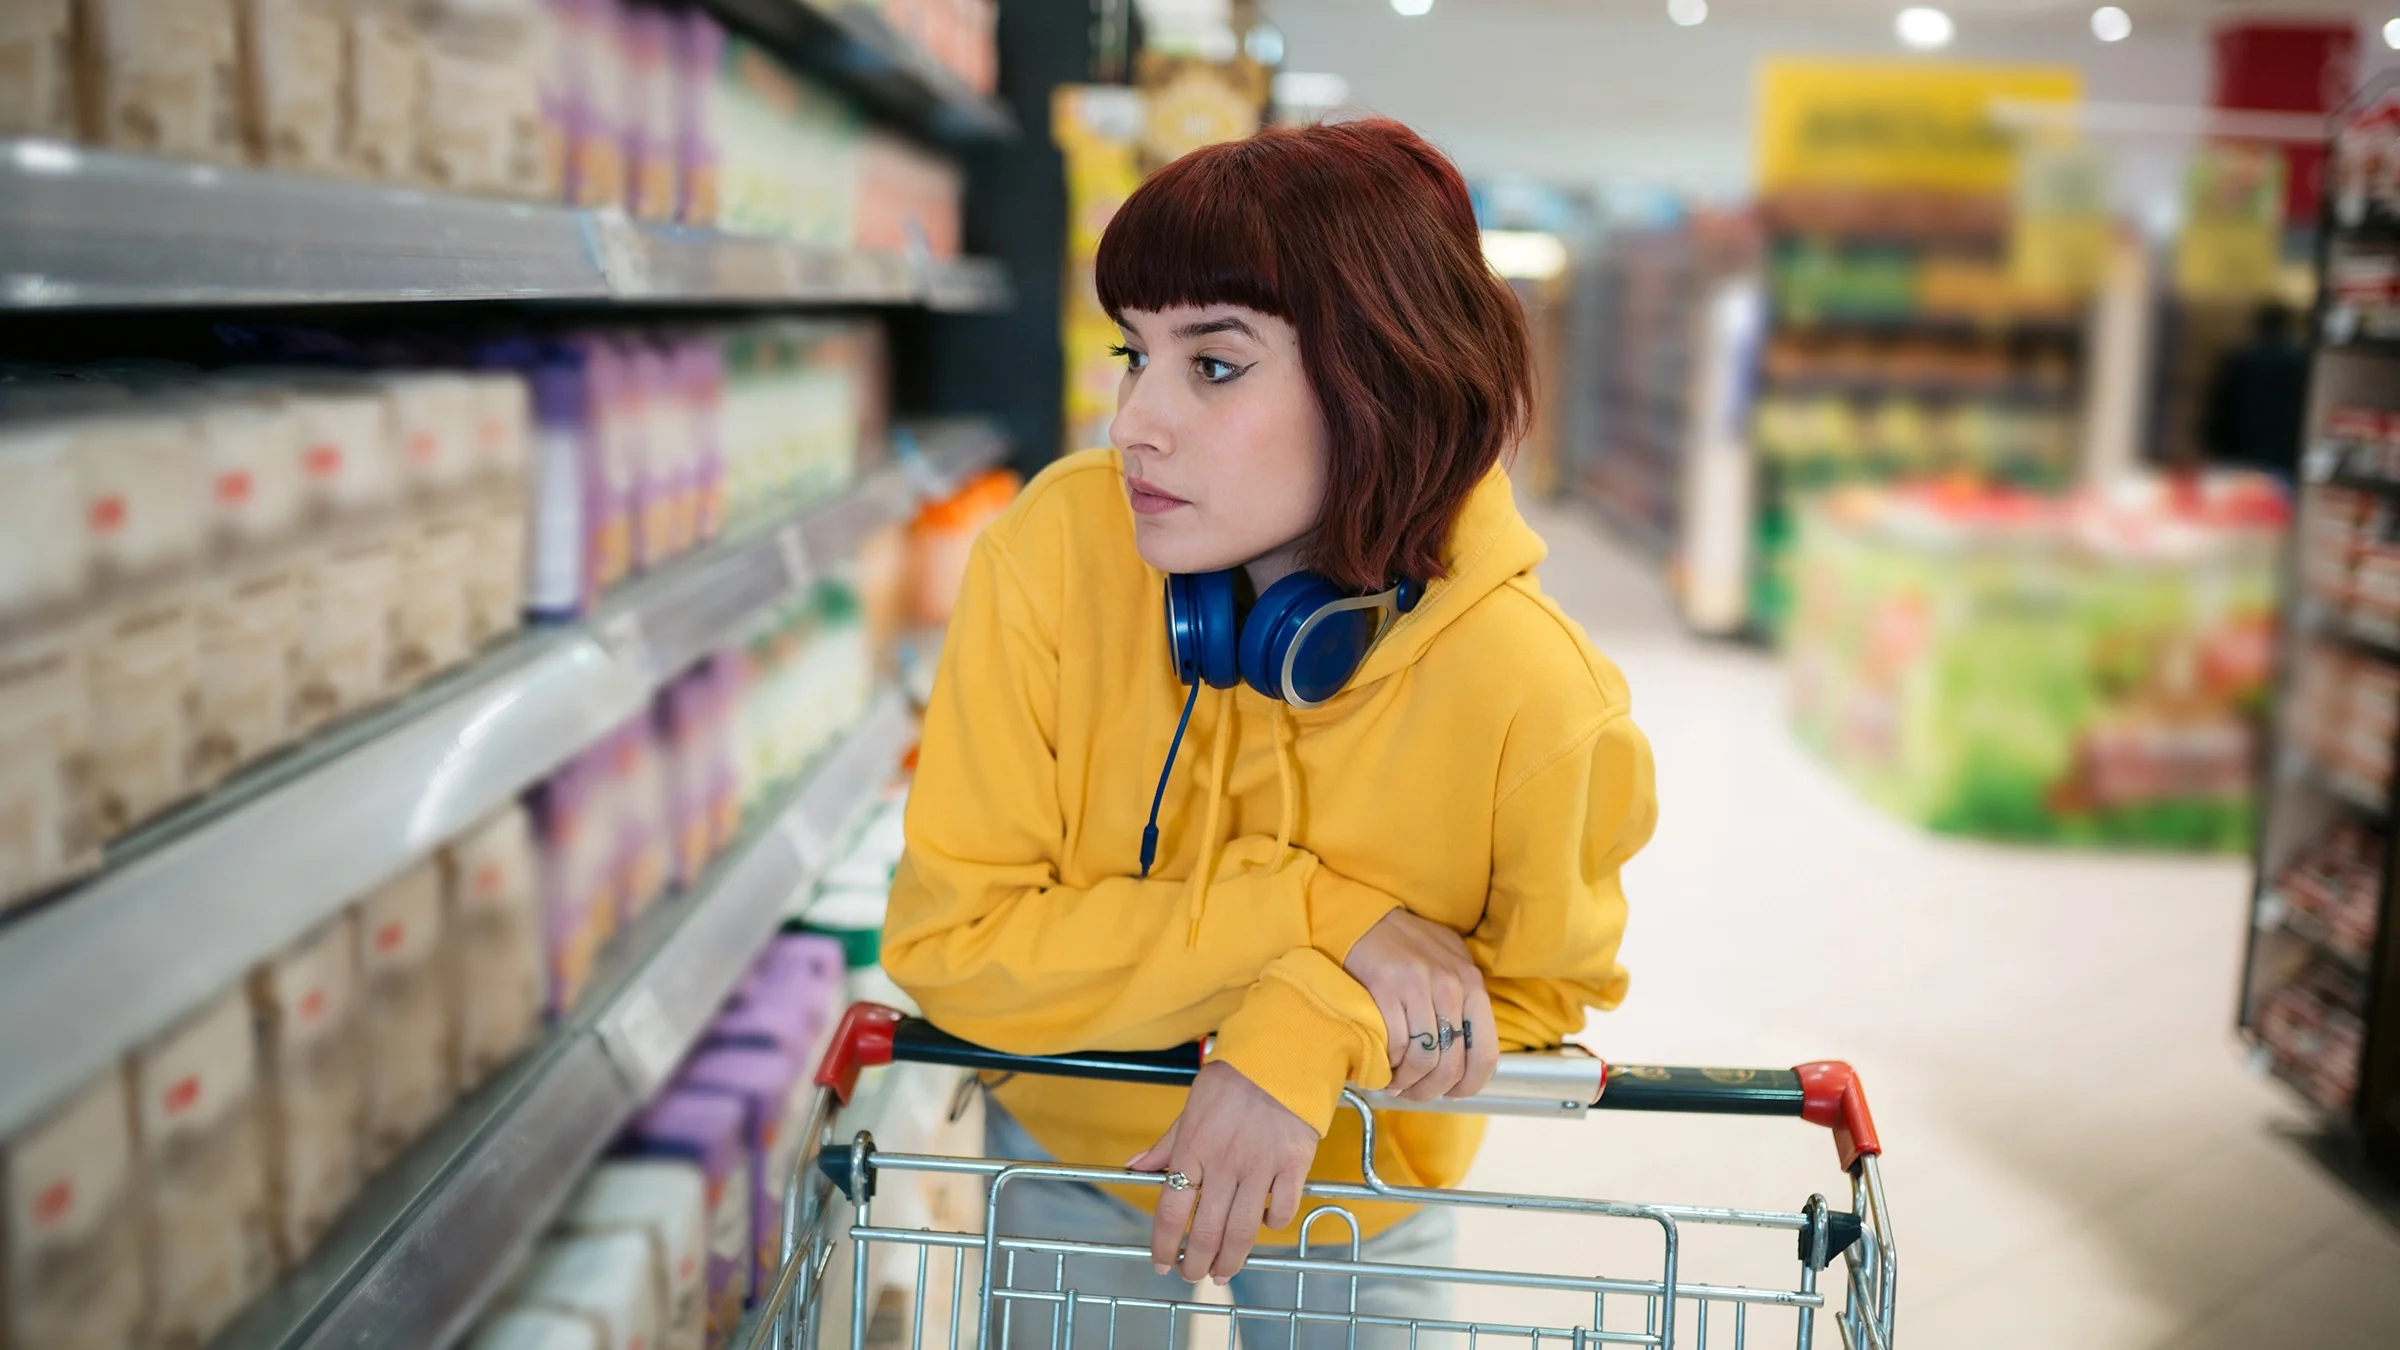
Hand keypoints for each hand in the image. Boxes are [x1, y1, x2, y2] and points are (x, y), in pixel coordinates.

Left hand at [1128, 1061, 1315, 1281]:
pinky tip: (1264, 1226)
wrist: (1281, 1058)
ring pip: (1242, 1230)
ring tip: (1223, 1273)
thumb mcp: (1191, 1108)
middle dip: (1196, 1263)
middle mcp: (1224, 1163)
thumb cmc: (1233, 1079)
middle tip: (1193, 1276)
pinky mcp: (1293, 1165)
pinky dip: (1271, 1225)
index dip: (1162, 1244)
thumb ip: (1166, 1144)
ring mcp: (1260, 1166)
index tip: (1161, 1263)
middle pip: (1205, 1230)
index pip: (1170, 1210)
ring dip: (1230, 1260)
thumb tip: (1134, 1167)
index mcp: (1193, 1149)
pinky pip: (1281, 1209)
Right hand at [1342, 908, 1498, 1101]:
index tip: (1452, 1093)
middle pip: (1451, 1064)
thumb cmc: (1406, 947)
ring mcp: (1419, 985)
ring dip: (1406, 1082)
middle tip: (1414, 1094)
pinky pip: (1395, 1045)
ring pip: (1422, 1060)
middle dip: (1431, 1090)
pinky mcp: (1386, 987)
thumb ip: (1461, 1002)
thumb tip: (1465, 1054)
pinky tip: (1381, 1063)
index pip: (1485, 1052)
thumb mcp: (1447, 966)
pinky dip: (1388, 1064)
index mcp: (1471, 984)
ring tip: (1394, 1082)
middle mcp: (1451, 985)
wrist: (1364, 918)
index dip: (1469, 1085)